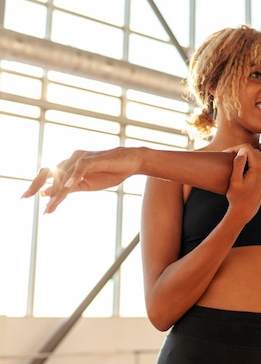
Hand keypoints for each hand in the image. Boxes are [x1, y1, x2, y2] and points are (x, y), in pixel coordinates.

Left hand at [22, 147, 141, 212]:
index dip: (36, 185)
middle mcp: (72, 159)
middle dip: (37, 186)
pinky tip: (68, 187)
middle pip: (51, 172)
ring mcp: (82, 158)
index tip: (26, 198)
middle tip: (26, 198)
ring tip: (51, 205)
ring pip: (65, 174)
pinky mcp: (93, 158)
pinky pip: (81, 167)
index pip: (49, 175)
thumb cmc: (110, 172)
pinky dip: (74, 177)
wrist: (131, 162)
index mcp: (69, 166)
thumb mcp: (87, 185)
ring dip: (57, 191)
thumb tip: (46, 194)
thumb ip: (67, 188)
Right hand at [225, 144, 260, 222]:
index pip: (247, 148)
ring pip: (258, 154)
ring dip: (247, 155)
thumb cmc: (237, 197)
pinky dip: (253, 160)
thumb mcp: (234, 181)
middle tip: (228, 157)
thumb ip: (238, 164)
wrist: (246, 211)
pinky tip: (244, 166)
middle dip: (240, 151)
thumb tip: (241, 152)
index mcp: (259, 167)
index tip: (225, 154)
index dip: (235, 148)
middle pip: (253, 150)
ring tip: (235, 160)